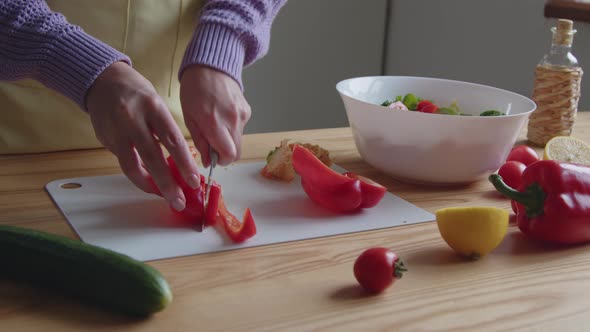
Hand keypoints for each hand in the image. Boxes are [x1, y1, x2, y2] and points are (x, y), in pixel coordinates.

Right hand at [86, 61, 199, 210]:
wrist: (102, 79)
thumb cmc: (137, 94)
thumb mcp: (157, 105)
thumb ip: (166, 131)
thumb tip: (179, 164)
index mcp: (153, 108)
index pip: (173, 141)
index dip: (184, 164)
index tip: (194, 182)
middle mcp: (133, 120)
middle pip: (152, 157)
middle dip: (167, 183)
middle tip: (179, 201)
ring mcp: (116, 131)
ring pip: (131, 166)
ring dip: (148, 185)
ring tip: (162, 196)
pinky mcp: (104, 139)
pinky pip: (123, 162)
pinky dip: (137, 174)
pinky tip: (148, 182)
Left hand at [179, 65, 251, 165]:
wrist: (210, 66)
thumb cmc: (194, 91)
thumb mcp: (189, 118)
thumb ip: (200, 142)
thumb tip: (208, 162)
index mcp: (215, 124)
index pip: (229, 155)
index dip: (221, 161)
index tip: (212, 156)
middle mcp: (233, 121)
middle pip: (237, 151)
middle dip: (225, 153)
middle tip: (212, 143)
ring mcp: (242, 115)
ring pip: (239, 140)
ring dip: (228, 139)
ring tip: (215, 124)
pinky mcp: (247, 110)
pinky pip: (241, 127)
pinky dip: (232, 127)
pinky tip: (222, 114)